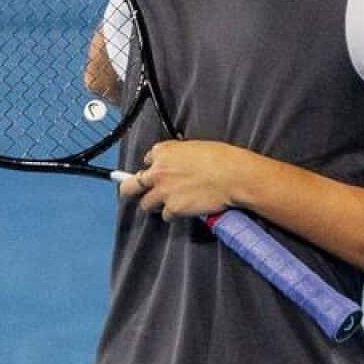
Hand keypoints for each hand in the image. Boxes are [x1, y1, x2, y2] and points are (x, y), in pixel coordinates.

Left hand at [118, 140, 252, 219]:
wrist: (234, 175)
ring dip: (155, 204)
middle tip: (132, 192)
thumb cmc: (222, 159)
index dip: (152, 167)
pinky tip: (185, 209)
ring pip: (145, 204)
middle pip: (130, 185)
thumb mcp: (196, 148)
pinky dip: (173, 214)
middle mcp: (158, 171)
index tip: (155, 171)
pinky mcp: (173, 208)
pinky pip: (165, 215)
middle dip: (129, 189)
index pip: (147, 159)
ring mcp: (163, 191)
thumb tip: (179, 164)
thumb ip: (180, 156)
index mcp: (164, 152)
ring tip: (167, 204)